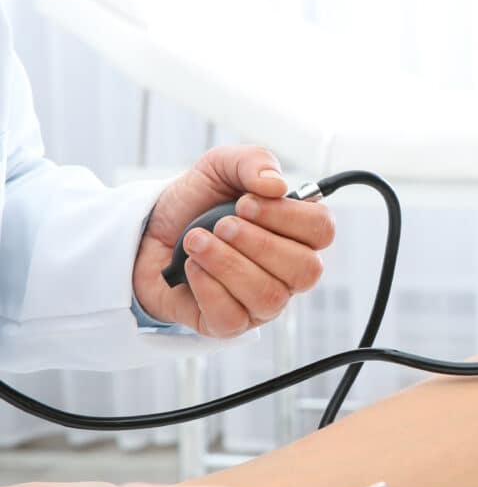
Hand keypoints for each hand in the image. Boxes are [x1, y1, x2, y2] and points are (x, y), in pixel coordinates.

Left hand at [133, 146, 335, 336]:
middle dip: (258, 243)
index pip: (322, 230)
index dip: (288, 217)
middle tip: (221, 225)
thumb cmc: (193, 203)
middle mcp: (287, 271)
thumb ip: (253, 162)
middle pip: (305, 270)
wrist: (145, 232)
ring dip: (227, 263)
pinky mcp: (229, 324)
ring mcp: (262, 302)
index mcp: (295, 232)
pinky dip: (208, 288)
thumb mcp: (219, 167)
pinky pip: (233, 317)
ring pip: (269, 296)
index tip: (245, 202)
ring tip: (196, 241)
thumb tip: (276, 185)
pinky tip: (191, 268)